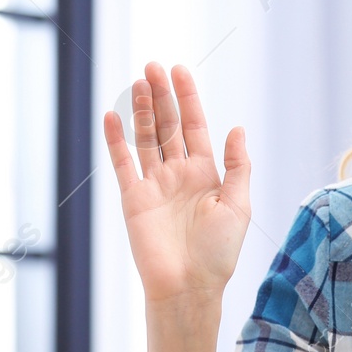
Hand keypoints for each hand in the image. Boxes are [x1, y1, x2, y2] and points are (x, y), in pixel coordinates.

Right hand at [103, 62, 251, 303]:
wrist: (190, 286)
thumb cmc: (220, 252)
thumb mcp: (239, 205)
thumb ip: (238, 166)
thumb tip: (237, 128)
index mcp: (207, 174)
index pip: (195, 127)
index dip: (188, 99)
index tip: (180, 71)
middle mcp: (179, 175)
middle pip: (167, 126)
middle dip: (162, 96)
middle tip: (153, 66)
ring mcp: (154, 184)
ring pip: (145, 138)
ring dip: (141, 110)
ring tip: (138, 81)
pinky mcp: (133, 198)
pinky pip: (122, 163)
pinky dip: (116, 140)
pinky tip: (112, 115)